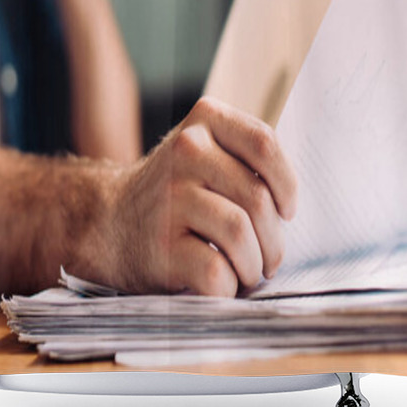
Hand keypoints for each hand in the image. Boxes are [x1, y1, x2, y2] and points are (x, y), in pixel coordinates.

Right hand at [102, 97, 297, 297]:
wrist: (110, 223)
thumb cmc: (176, 192)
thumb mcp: (207, 151)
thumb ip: (247, 157)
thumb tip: (295, 197)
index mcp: (206, 120)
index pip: (265, 144)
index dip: (287, 184)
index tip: (286, 210)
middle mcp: (186, 150)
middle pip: (258, 198)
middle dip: (275, 239)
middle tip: (270, 257)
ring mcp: (170, 197)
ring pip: (241, 235)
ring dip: (254, 264)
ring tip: (248, 271)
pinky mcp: (161, 244)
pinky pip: (216, 271)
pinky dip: (228, 286)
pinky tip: (221, 283)